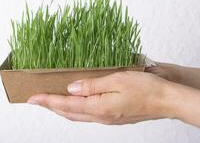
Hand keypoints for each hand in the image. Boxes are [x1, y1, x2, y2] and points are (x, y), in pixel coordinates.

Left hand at [27, 71, 173, 124]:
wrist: (166, 100)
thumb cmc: (145, 88)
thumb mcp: (116, 80)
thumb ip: (91, 85)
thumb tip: (71, 89)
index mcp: (99, 107)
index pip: (66, 105)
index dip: (48, 101)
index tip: (33, 98)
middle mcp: (101, 116)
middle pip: (68, 113)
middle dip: (50, 107)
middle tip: (37, 99)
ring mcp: (107, 118)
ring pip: (77, 115)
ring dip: (61, 109)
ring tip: (51, 101)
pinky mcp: (112, 116)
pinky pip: (87, 114)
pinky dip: (74, 109)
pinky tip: (74, 103)